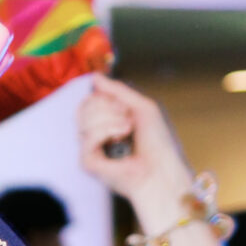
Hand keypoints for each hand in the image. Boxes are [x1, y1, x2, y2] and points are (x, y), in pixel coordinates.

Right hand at [77, 77, 194, 214]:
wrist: (161, 169)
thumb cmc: (157, 142)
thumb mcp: (141, 106)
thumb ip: (118, 90)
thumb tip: (95, 77)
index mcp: (108, 121)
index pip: (91, 99)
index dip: (107, 97)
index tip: (125, 107)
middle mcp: (97, 134)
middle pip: (85, 106)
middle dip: (109, 108)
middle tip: (128, 122)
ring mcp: (92, 148)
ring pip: (84, 118)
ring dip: (111, 120)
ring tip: (127, 132)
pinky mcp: (88, 162)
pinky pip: (87, 137)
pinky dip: (105, 133)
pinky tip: (118, 141)